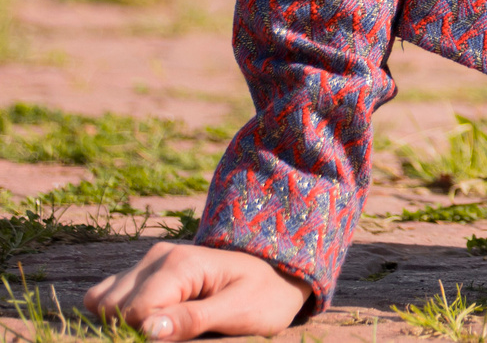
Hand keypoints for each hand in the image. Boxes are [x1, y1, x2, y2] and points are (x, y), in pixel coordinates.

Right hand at [86, 241, 310, 338]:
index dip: (150, 334)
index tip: (181, 337)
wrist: (278, 277)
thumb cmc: (265, 297)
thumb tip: (147, 330)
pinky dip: (119, 314)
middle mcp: (158, 256)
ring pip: (102, 301)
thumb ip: (193, 320)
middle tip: (177, 331)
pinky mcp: (144, 272)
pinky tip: (154, 319)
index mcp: (181, 263)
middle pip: (111, 306)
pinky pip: (107, 297)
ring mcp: (148, 262)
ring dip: (124, 321)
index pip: (134, 311)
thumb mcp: (239, 312)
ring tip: (168, 324)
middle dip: (133, 329)